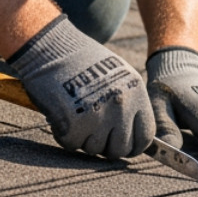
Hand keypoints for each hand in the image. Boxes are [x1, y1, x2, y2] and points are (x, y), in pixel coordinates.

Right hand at [8, 16, 152, 159]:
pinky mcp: (74, 124)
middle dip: (106, 146)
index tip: (121, 145)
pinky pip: (72, 144)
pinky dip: (64, 135)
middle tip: (93, 133)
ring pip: (95, 149)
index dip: (132, 146)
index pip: (145, 137)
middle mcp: (122, 107)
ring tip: (75, 116)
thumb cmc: (83, 61)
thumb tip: (134, 134)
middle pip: (120, 149)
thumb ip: (130, 104)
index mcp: (136, 94)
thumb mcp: (119, 77)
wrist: (52, 47)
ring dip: (83, 139)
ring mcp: (99, 116)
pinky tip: (62, 116)